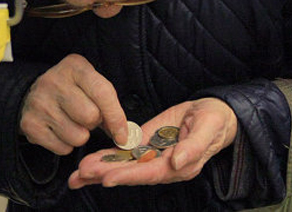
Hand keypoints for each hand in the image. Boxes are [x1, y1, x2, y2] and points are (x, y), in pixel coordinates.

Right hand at [19, 54, 128, 154]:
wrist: (30, 94)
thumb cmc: (69, 90)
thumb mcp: (89, 84)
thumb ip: (108, 104)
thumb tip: (124, 135)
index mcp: (74, 67)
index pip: (103, 93)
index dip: (116, 117)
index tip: (123, 135)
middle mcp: (54, 81)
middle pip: (91, 116)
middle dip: (93, 123)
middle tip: (85, 117)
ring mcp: (39, 103)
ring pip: (78, 136)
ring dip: (80, 135)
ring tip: (71, 123)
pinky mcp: (30, 124)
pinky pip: (62, 148)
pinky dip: (66, 145)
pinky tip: (59, 130)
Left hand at [68, 98, 237, 187]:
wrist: (214, 114)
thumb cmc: (214, 121)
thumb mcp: (209, 128)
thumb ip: (194, 147)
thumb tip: (177, 162)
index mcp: (180, 165)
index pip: (150, 173)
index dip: (128, 175)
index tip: (107, 178)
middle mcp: (164, 166)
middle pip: (131, 173)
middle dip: (105, 173)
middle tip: (81, 173)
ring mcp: (154, 157)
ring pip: (124, 166)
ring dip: (101, 169)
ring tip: (77, 174)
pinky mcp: (148, 146)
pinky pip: (126, 155)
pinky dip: (108, 158)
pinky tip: (91, 161)